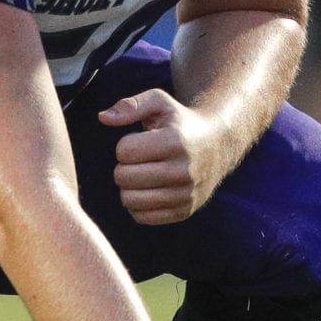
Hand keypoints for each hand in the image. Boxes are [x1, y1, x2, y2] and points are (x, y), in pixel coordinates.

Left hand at [100, 88, 231, 223]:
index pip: (124, 151)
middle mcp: (184, 171)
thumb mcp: (160, 103)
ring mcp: (185, 194)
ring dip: (129, 186)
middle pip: (123, 177)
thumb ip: (130, 106)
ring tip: (142, 174)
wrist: (218, 145)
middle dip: (124, 166)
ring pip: (129, 200)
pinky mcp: (184, 211)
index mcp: (176, 142)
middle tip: (139, 160)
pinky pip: (141, 216)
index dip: (126, 145)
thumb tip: (103, 117)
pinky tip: (149, 189)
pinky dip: (138, 204)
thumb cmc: (180, 122)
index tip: (141, 142)